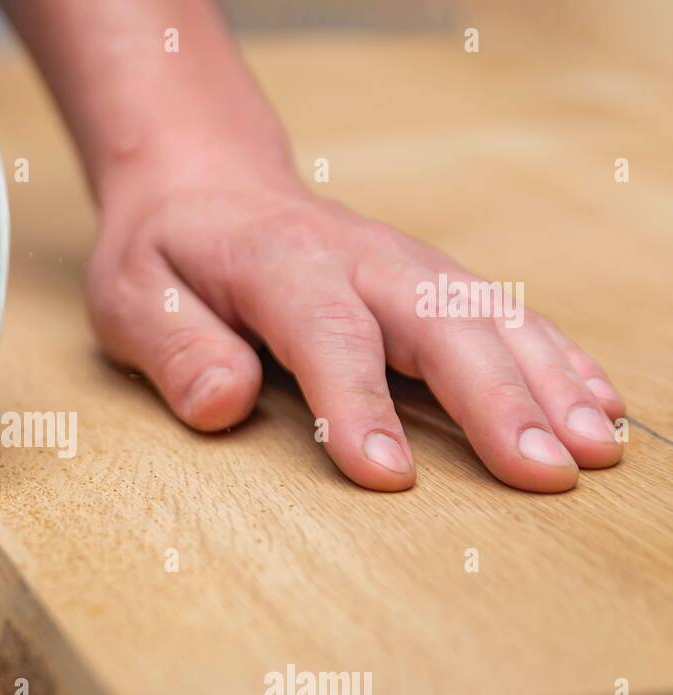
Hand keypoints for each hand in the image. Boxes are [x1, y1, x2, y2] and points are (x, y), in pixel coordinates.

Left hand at [87, 163, 624, 491]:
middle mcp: (356, 257)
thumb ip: (174, 347)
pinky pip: (505, 312)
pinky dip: (556, 355)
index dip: (357, 403)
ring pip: (489, 315)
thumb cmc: (167, 253)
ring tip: (593, 450)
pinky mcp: (430, 279)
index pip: (325, 334)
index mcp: (275, 262)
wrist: (206, 185)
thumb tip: (221, 404)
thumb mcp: (133, 296)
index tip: (389, 473)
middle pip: (436, 323)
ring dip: (548, 381)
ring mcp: (403, 264)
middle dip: (494, 399)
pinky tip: (596, 404)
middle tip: (541, 472)